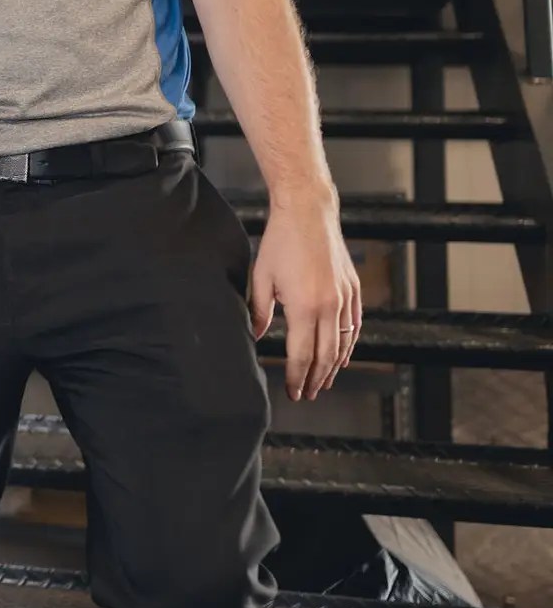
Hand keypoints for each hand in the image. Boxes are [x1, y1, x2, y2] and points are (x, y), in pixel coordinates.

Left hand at [250, 195, 360, 401]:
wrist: (308, 213)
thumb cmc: (281, 242)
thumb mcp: (261, 278)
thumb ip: (258, 311)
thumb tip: (254, 336)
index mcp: (304, 307)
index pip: (301, 355)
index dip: (296, 377)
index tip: (292, 392)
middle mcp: (329, 307)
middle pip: (325, 356)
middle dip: (315, 379)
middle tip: (306, 394)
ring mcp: (345, 299)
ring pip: (343, 344)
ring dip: (334, 367)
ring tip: (322, 382)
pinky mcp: (353, 289)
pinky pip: (354, 326)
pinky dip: (350, 345)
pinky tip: (343, 356)